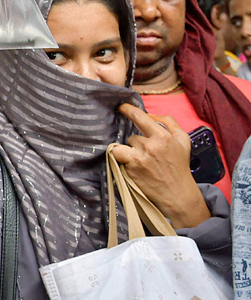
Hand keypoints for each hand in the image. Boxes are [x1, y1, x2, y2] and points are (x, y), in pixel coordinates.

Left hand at [112, 104, 210, 229]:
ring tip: (140, 161)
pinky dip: (121, 159)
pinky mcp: (130, 168)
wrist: (177, 192)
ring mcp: (139, 157)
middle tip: (147, 155)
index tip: (121, 106)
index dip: (128, 110)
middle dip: (137, 143)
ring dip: (128, 151)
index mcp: (164, 136)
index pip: (141, 117)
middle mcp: (151, 146)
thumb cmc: (178, 165)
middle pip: (132, 136)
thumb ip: (168, 122)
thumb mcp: (183, 139)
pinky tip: (131, 166)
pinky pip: (118, 156)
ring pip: (124, 145)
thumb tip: (149, 114)